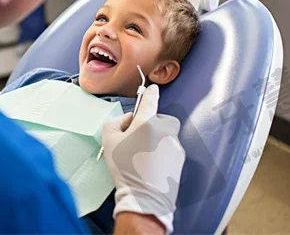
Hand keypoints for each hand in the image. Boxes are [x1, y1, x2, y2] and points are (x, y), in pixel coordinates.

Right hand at [102, 85, 184, 234]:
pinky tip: (151, 165)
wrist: (144, 198)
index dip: (150, 93)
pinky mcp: (180, 159)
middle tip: (138, 136)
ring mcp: (175, 145)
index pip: (150, 100)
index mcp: (147, 123)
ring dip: (157, 139)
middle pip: (161, 118)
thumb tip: (126, 120)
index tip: (151, 89)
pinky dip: (163, 153)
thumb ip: (114, 123)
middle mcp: (164, 130)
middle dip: (152, 124)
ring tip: (143, 154)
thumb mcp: (108, 142)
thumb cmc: (126, 169)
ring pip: (167, 134)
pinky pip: (171, 149)